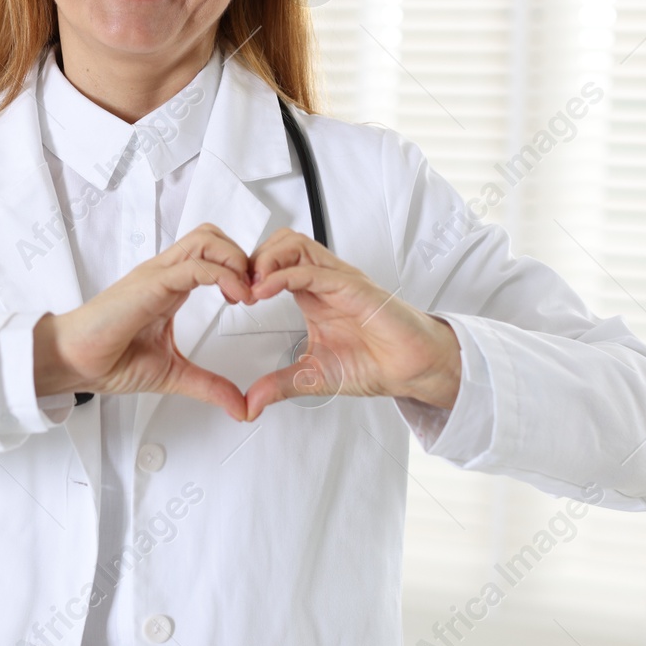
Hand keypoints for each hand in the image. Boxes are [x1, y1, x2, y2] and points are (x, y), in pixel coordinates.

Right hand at [33, 223, 255, 420]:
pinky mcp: (150, 284)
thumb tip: (240, 407)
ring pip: (206, 240)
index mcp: (169, 287)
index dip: (238, 269)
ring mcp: (156, 275)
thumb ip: (209, 386)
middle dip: (243, 256)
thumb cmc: (108, 360)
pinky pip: (194, 266)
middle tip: (255, 291)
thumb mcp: (173, 374)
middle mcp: (164, 274)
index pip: (210, 254)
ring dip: (235, 260)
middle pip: (212, 236)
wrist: (73, 362)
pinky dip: (223, 275)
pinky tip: (234, 298)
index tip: (252, 299)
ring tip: (246, 293)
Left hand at [241, 228, 462, 421]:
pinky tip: (263, 291)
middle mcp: (325, 280)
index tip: (231, 297)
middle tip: (235, 288)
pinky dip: (283, 275)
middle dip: (252, 258)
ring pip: (295, 245)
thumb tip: (250, 403)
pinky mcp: (354, 288)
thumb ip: (280, 385)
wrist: (413, 369)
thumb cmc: (376, 362)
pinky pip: (313, 270)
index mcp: (313, 293)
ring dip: (265, 260)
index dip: (248, 272)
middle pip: (282, 242)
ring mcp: (340, 280)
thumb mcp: (314, 377)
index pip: (275, 262)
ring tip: (248, 286)